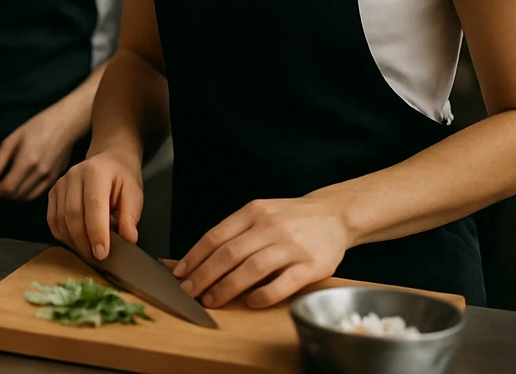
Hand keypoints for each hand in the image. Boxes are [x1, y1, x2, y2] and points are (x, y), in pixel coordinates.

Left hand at [0, 101, 85, 200]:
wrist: (65, 125)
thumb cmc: (36, 127)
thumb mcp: (11, 141)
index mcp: (27, 162)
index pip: (8, 188)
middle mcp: (40, 174)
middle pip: (17, 195)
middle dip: (2, 195)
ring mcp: (50, 178)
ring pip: (28, 198)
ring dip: (14, 197)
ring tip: (7, 187)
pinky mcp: (56, 179)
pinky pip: (38, 194)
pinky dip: (26, 194)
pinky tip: (21, 185)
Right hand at [47, 150, 143, 260]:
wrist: (108, 161)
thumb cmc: (122, 178)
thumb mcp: (134, 193)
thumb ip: (131, 215)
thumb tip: (128, 239)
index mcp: (97, 172)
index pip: (94, 205)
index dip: (97, 231)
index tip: (102, 253)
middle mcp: (74, 175)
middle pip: (73, 214)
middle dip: (84, 241)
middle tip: (97, 258)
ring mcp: (60, 183)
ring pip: (60, 219)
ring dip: (73, 241)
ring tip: (89, 251)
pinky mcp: (53, 192)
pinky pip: (52, 219)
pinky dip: (62, 235)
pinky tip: (76, 242)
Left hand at [174, 195, 351, 308]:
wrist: (335, 215)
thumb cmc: (291, 218)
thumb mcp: (260, 213)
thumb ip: (235, 232)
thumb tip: (201, 260)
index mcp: (253, 212)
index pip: (216, 236)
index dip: (194, 257)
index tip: (180, 274)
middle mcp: (270, 226)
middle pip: (229, 253)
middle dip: (204, 276)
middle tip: (189, 292)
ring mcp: (292, 246)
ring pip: (252, 268)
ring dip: (227, 287)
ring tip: (211, 300)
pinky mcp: (312, 265)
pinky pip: (284, 283)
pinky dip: (264, 295)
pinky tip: (250, 302)